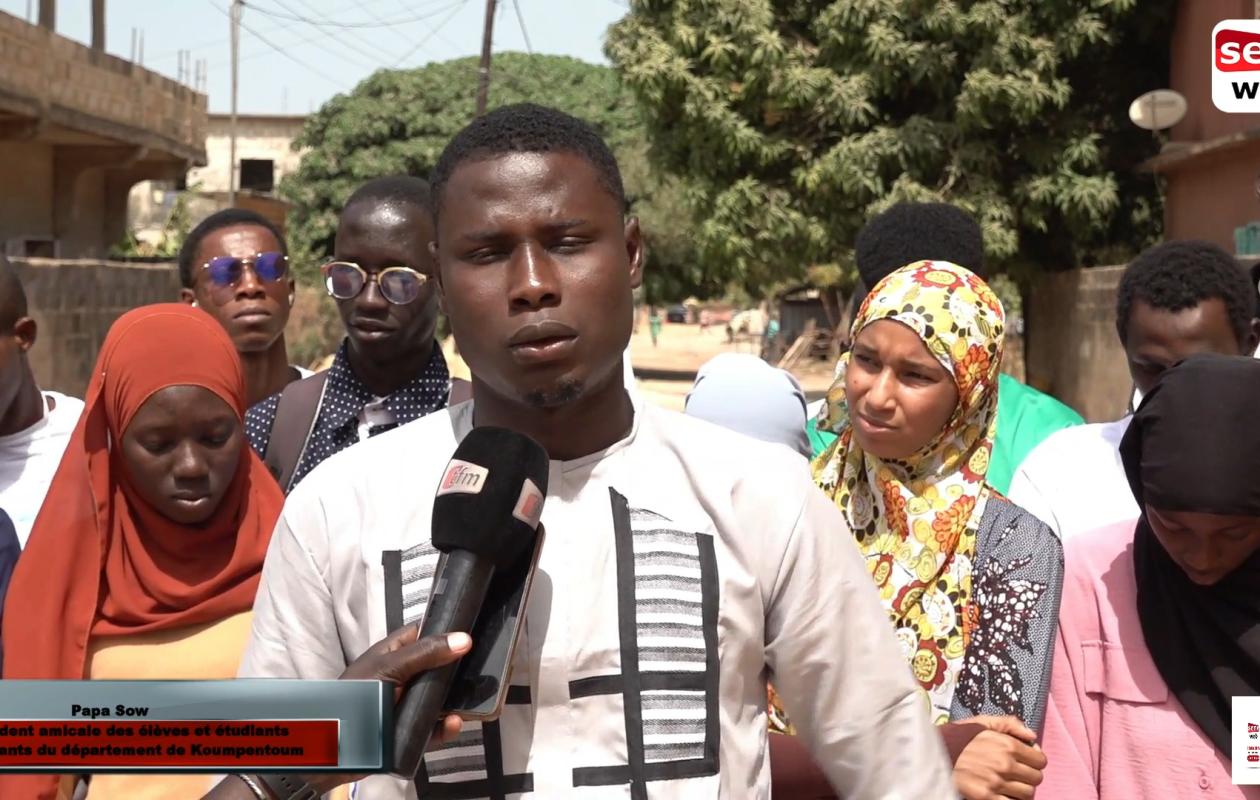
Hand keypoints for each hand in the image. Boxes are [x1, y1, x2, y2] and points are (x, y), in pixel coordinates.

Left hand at [299, 625, 472, 794]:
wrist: (334, 747)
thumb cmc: (355, 694)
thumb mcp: (390, 667)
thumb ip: (425, 653)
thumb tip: (464, 639)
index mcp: (393, 653)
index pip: (424, 634)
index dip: (445, 631)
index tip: (472, 633)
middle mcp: (404, 676)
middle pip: (438, 667)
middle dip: (458, 669)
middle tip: (480, 671)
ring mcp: (408, 704)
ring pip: (440, 698)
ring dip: (456, 701)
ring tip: (471, 702)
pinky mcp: (411, 730)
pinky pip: (435, 727)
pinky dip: (446, 726)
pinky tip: (454, 723)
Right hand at [948, 716, 1045, 799]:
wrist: (932, 753)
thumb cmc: (957, 737)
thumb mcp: (981, 722)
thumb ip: (1009, 723)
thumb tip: (1032, 734)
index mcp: (1007, 745)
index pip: (1040, 760)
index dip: (1035, 760)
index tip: (1027, 760)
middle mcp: (1005, 765)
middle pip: (1036, 778)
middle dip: (1030, 775)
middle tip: (1018, 773)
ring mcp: (996, 783)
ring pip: (1028, 794)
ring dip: (1021, 790)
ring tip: (1010, 784)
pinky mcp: (986, 798)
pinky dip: (1011, 799)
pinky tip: (1002, 793)